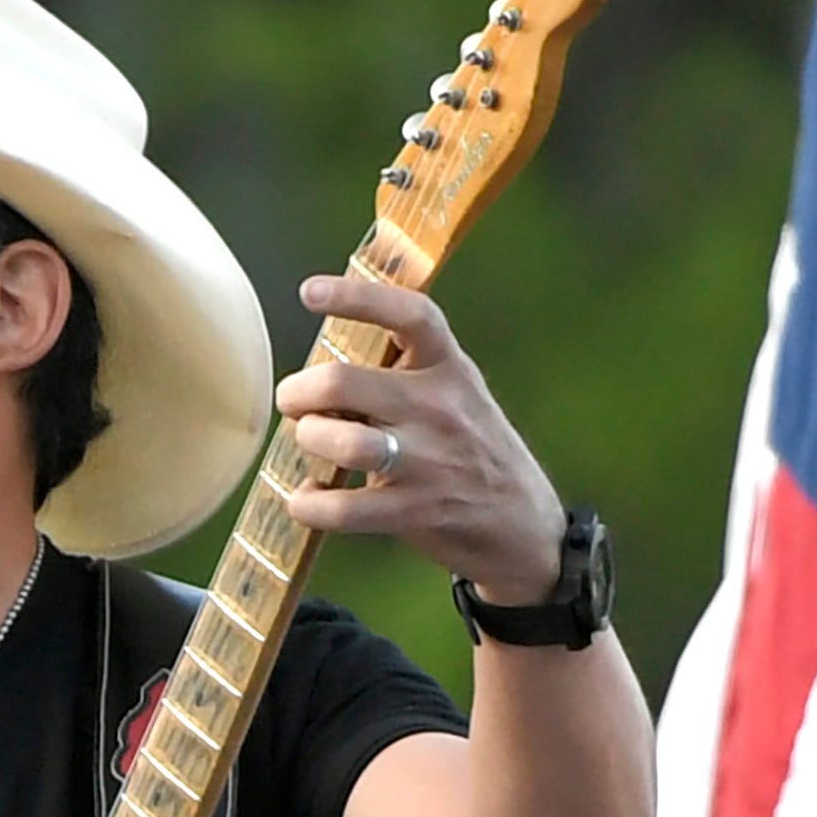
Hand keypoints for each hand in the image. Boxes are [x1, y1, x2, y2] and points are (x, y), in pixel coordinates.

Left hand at [275, 271, 567, 604]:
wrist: (523, 524)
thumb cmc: (474, 449)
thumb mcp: (457, 392)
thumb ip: (407, 370)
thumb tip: (330, 362)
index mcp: (449, 367)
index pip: (407, 314)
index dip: (355, 298)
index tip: (310, 292)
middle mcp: (439, 407)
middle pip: (344, 384)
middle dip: (300, 392)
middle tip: (293, 401)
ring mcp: (428, 462)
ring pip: (343, 443)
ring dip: (308, 440)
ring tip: (309, 443)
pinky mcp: (414, 510)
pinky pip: (344, 508)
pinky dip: (311, 505)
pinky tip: (308, 498)